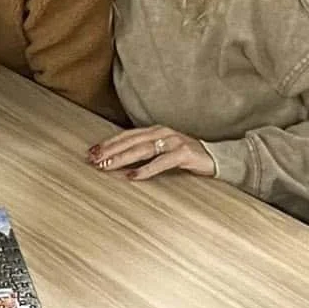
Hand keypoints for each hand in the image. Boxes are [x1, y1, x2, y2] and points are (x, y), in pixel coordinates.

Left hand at [87, 126, 215, 180]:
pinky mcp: (183, 153)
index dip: (108, 143)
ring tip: (106, 166)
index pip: (126, 135)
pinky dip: (145, 170)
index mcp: (155, 131)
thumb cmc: (187, 157)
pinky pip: (161, 162)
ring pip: (142, 149)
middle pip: (130, 141)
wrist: (217, 158)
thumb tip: (121, 163)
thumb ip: (146, 153)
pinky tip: (132, 176)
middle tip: (93, 159)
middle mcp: (162, 132)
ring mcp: (173, 142)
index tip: (91, 152)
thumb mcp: (164, 152)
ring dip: (122, 158)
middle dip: (109, 150)